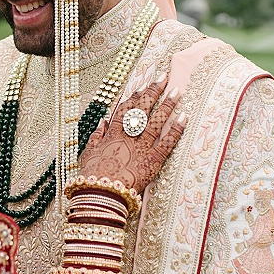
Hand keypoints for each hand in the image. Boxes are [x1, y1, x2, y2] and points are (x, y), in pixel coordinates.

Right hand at [78, 76, 184, 196]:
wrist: (100, 195)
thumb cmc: (92, 176)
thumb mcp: (89, 153)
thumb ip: (97, 136)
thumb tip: (102, 121)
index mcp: (112, 134)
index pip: (125, 109)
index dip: (134, 96)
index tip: (142, 85)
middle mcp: (128, 137)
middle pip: (142, 109)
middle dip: (153, 92)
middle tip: (164, 78)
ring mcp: (141, 148)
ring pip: (156, 122)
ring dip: (167, 105)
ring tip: (177, 90)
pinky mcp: (152, 162)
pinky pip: (167, 143)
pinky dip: (176, 129)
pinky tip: (184, 116)